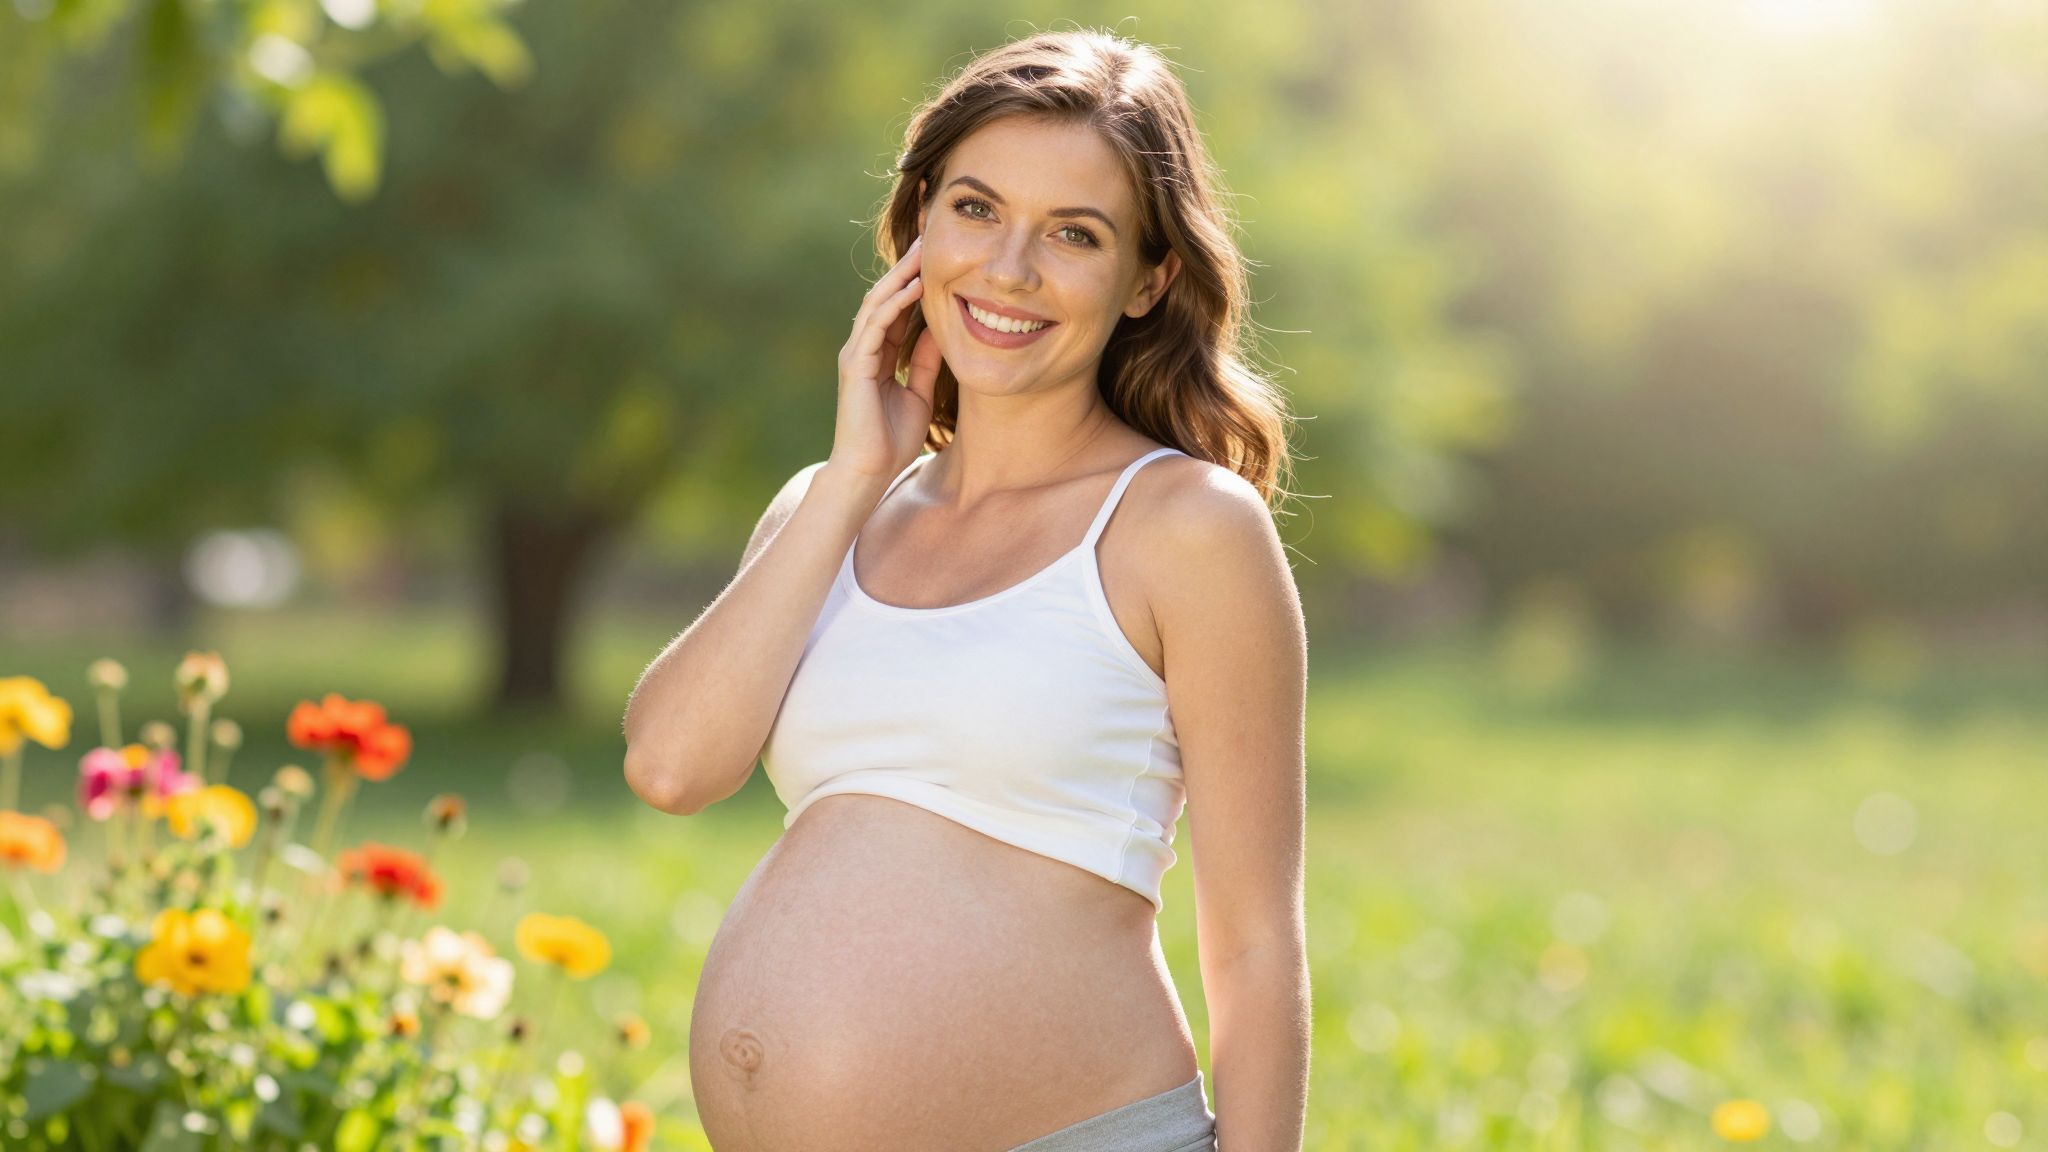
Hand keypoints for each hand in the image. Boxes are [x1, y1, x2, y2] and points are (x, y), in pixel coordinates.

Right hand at [828, 236, 943, 483]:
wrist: (868, 472)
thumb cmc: (891, 440)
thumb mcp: (919, 393)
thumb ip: (925, 362)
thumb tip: (942, 330)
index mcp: (878, 354)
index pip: (896, 307)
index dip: (915, 281)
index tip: (937, 258)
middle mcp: (863, 348)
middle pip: (884, 296)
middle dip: (906, 267)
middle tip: (928, 238)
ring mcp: (856, 355)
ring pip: (877, 304)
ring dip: (900, 276)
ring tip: (923, 252)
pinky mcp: (856, 366)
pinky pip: (876, 326)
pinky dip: (895, 304)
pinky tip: (914, 287)